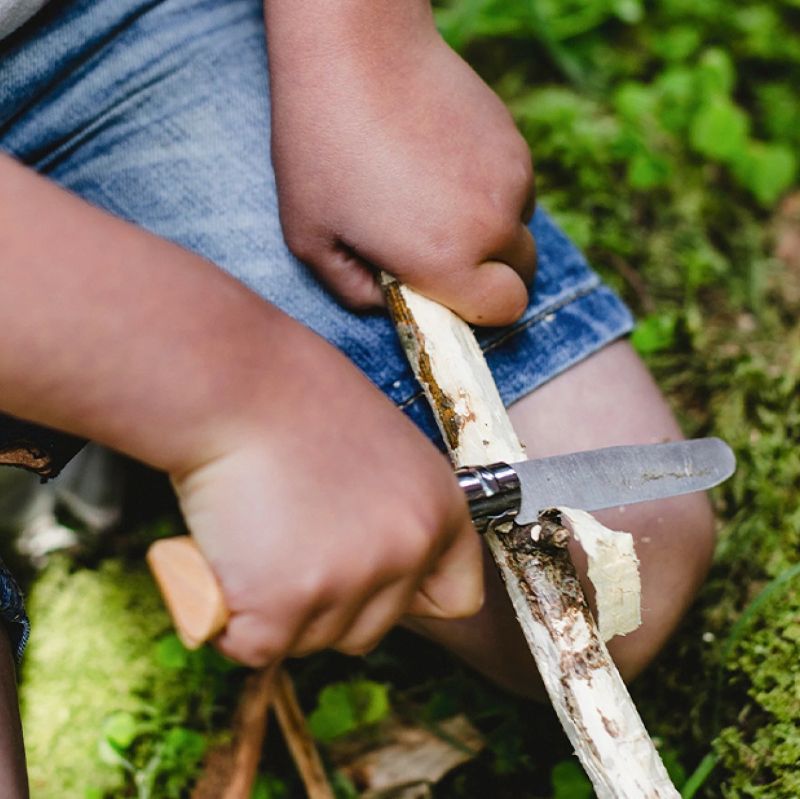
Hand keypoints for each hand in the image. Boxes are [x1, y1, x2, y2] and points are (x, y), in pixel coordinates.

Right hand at [171, 324, 481, 666]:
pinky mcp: (286, 602)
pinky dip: (228, 617)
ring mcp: (351, 580)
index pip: (457, 599)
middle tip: (286, 542)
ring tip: (253, 534)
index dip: (408, 597)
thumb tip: (371, 568)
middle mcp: (409, 549)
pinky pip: (253, 646)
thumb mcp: (380, 449)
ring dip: (275, 610)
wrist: (234, 382)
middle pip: (372, 630)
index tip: (368, 584)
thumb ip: (390, 511)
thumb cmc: (293, 398)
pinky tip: (221, 558)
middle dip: (328, 606)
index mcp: (440, 510)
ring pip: (310, 641)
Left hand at [267, 2, 535, 325]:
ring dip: (490, 233)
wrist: (355, 47)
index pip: (505, 312)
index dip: (478, 312)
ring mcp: (511, 178)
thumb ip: (353, 292)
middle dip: (490, 279)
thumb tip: (389, 304)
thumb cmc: (321, 145)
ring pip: (519, 230)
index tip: (445, 296)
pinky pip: (516, 189)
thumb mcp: (310, 237)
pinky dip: (490, 194)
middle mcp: (492, 224)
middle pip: (522, 276)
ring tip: (433, 202)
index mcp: (446, 260)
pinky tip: (442, 167)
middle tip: (440, 257)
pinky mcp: (514, 141)